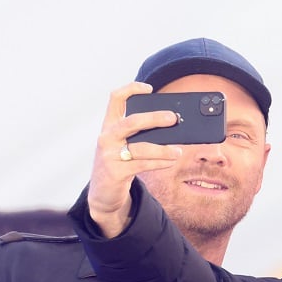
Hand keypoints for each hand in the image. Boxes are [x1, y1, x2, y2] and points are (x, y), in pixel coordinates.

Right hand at [87, 81, 182, 236]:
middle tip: (173, 118)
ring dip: (162, 149)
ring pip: (140, 148)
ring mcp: (109, 155)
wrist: (103, 193)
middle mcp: (106, 137)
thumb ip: (140, 135)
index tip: (149, 88)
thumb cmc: (120, 163)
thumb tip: (172, 127)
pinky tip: (170, 161)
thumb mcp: (124, 145)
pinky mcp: (116, 172)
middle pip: (131, 122)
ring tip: (178, 151)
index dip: (131, 89)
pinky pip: (142, 165)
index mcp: (109, 125)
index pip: (115, 99)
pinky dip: (159, 163)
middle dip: (153, 118)